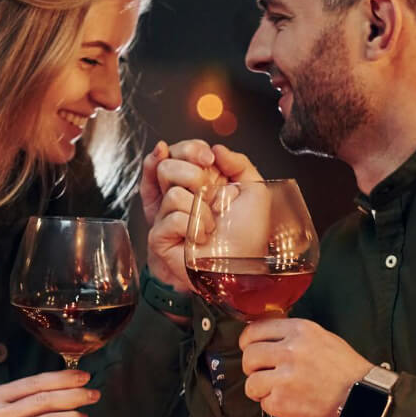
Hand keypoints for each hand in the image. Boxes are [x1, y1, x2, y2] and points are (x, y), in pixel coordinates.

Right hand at [141, 140, 261, 291]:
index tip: (209, 161)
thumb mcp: (254, 191)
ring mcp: (168, 216)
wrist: (242, 268)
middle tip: (210, 194)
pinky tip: (201, 238)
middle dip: (193, 176)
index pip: (181, 152)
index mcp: (200, 181)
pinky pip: (173, 217)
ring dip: (200, 210)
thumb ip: (238, 163)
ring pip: (172, 193)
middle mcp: (181, 195)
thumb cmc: (248, 236)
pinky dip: (194, 227)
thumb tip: (216, 148)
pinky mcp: (160, 236)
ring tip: (210, 225)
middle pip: (167, 166)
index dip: (191, 150)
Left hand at [240, 318, 372, 416]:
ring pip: (251, 383)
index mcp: (301, 331)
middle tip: (263, 375)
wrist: (366, 403)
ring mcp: (284, 378)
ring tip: (278, 394)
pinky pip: (265, 404)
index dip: (249, 342)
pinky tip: (292, 406)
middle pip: (249, 356)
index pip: (256, 330)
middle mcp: (290, 351)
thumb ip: (297, 338)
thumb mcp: (326, 341)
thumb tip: (272, 340)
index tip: (249, 349)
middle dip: (252, 368)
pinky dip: (275, 408)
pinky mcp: (282, 403)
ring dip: (261, 391)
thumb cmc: (350, 375)